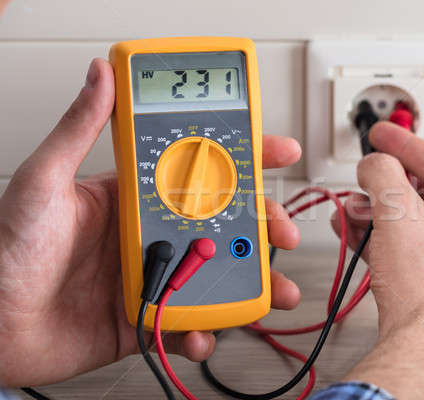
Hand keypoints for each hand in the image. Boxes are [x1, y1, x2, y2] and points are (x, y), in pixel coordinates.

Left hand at [0, 59, 301, 386]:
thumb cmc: (6, 250)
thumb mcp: (44, 181)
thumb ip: (78, 130)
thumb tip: (100, 77)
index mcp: (133, 197)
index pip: (197, 171)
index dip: (240, 159)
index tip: (275, 151)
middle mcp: (148, 234)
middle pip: (219, 225)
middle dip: (260, 226)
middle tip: (282, 231)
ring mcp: (151, 275)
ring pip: (213, 274)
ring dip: (249, 283)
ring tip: (272, 291)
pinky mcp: (146, 315)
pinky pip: (185, 322)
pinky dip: (203, 331)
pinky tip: (205, 332)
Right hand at [331, 122, 423, 398]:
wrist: (423, 356)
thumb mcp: (397, 216)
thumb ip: (382, 175)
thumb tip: (374, 164)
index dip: (404, 145)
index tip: (383, 135)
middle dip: (386, 190)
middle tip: (364, 180)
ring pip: (421, 227)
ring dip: (381, 217)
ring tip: (352, 213)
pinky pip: (420, 253)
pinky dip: (390, 243)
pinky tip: (361, 238)